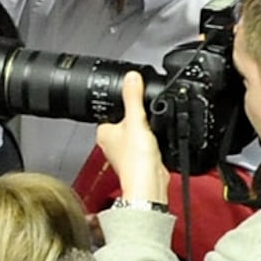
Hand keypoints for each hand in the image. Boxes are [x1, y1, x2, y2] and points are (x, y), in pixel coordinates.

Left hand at [94, 69, 169, 210]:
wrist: (150, 183)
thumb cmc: (136, 159)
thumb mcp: (136, 120)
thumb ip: (133, 97)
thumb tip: (131, 77)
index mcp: (103, 132)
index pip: (111, 110)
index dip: (125, 103)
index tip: (136, 102)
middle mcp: (111, 143)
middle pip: (126, 121)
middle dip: (139, 118)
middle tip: (147, 121)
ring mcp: (125, 152)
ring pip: (137, 132)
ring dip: (146, 131)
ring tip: (151, 133)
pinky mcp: (139, 159)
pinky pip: (146, 143)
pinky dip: (152, 141)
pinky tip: (157, 143)